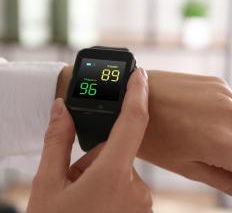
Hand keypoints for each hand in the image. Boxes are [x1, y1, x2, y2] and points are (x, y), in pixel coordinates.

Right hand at [27, 68, 151, 212]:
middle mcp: (136, 188)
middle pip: (115, 150)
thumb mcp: (48, 186)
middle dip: (95, 156)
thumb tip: (60, 110)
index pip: (133, 121)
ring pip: (119, 167)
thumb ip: (57, 142)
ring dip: (100, 172)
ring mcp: (141, 201)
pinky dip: (109, 184)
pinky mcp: (141, 208)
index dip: (138, 93)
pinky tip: (93, 203)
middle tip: (74, 178)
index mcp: (113, 176)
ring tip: (81, 197)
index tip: (139, 75)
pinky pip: (125, 183)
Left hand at [139, 71, 231, 196]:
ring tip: (206, 136)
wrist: (130, 97)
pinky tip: (205, 120)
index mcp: (219, 140)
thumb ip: (223, 179)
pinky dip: (227, 117)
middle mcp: (227, 113)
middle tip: (219, 158)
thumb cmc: (150, 134)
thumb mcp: (183, 165)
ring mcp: (223, 93)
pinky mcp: (216, 82)